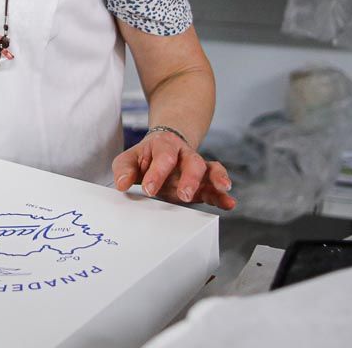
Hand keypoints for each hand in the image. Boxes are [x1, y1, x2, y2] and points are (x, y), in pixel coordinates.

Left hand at [112, 130, 235, 209]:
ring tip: (224, 190)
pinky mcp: (203, 183)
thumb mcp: (129, 159)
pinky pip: (215, 186)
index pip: (164, 156)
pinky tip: (229, 204)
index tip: (149, 189)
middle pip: (193, 161)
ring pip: (210, 170)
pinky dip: (223, 195)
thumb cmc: (145, 157)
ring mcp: (196, 168)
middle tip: (184, 195)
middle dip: (190, 178)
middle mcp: (184, 155)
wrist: (163, 148)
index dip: (157, 173)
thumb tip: (122, 184)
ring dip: (217, 180)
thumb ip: (124, 169)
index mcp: (164, 145)